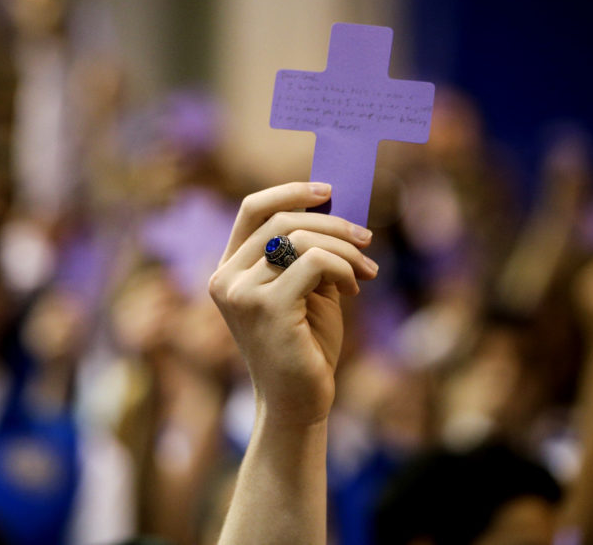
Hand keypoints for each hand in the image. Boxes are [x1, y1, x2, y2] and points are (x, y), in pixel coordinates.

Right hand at [208, 182, 377, 426]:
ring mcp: (241, 293)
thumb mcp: (306, 288)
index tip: (327, 190)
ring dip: (344, 249)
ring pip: (300, 239)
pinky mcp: (266, 307)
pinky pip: (313, 262)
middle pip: (282, 220)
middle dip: (332, 224)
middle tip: (366, 239)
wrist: (300, 401)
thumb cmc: (304, 345)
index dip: (289, 192)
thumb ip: (308, 250)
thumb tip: (333, 205)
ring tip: (366, 272)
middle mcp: (226, 278)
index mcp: (228, 270)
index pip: (252, 210)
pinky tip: (354, 288)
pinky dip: (342, 267)